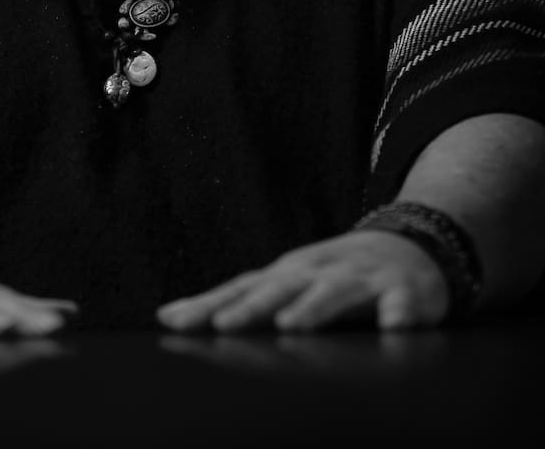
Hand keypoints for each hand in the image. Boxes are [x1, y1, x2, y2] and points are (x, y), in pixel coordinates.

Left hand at [156, 230, 450, 332]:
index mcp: (287, 274)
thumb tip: (166, 316)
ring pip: (336, 291)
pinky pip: (403, 303)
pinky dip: (398, 313)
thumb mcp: (284, 284)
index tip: (175, 323)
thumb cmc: (331, 274)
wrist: (406, 246)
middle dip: (252, 306)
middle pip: (281, 288)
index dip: (209, 306)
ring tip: (293, 325)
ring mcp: (362, 278)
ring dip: (313, 307)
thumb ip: (236, 302)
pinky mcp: (405, 291)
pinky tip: (392, 326)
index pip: (242, 289)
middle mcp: (318, 271)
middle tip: (224, 326)